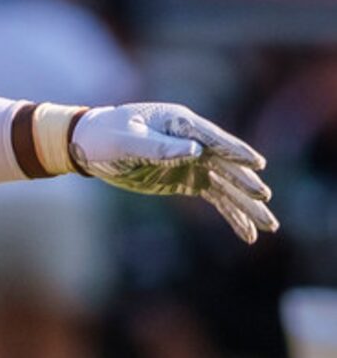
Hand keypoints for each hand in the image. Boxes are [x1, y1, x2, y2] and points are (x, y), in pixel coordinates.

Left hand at [71, 104, 275, 242]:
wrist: (89, 144)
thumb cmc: (105, 135)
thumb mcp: (126, 139)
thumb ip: (158, 145)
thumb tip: (194, 150)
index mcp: (181, 124)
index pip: (213, 140)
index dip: (235, 152)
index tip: (257, 165)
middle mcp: (194, 142)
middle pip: (227, 166)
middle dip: (246, 184)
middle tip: (264, 200)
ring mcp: (193, 162)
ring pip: (227, 186)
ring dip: (246, 205)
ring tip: (268, 226)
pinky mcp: (187, 180)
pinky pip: (215, 197)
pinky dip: (231, 213)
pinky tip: (247, 233)